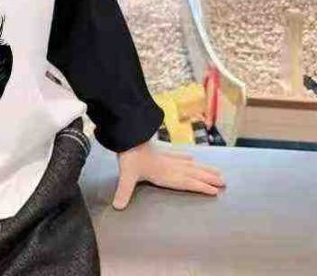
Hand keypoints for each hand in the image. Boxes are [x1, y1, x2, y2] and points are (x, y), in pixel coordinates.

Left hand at [111, 139, 225, 209]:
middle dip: (208, 178)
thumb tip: (117, 207)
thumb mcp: (126, 176)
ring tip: (217, 171)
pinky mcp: (161, 150)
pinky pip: (177, 155)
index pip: (186, 182)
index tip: (216, 191)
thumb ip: (124, 192)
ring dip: (203, 168)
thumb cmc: (128, 156)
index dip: (201, 187)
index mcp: (164, 174)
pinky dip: (186, 157)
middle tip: (225, 182)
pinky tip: (192, 158)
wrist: (127, 134)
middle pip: (192, 173)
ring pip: (189, 164)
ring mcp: (166, 157)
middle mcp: (169, 166)